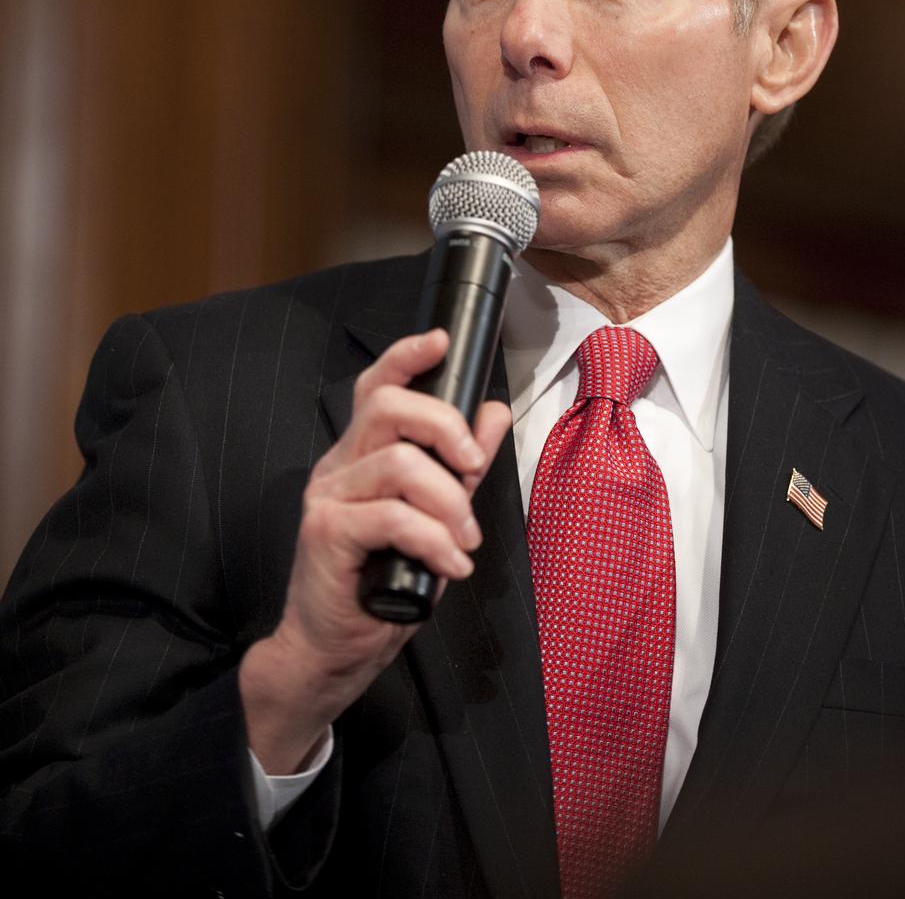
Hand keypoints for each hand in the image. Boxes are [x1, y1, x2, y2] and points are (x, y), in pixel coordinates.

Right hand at [239, 328, 511, 772]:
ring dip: (450, 503)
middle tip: (473, 467)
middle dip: (444, 426)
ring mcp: (327, 497)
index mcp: (360, 455)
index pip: (376, 387)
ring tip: (463, 542)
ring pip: (400, 465)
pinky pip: (393, 517)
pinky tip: (449, 566)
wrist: (329, 651)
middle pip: (389, 408)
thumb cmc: (379, 584)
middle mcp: (338, 465)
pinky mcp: (325, 533)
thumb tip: (492, 411)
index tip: (441, 341)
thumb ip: (459, 466)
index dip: (406, 357)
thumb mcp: (433, 517)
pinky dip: (434, 540)